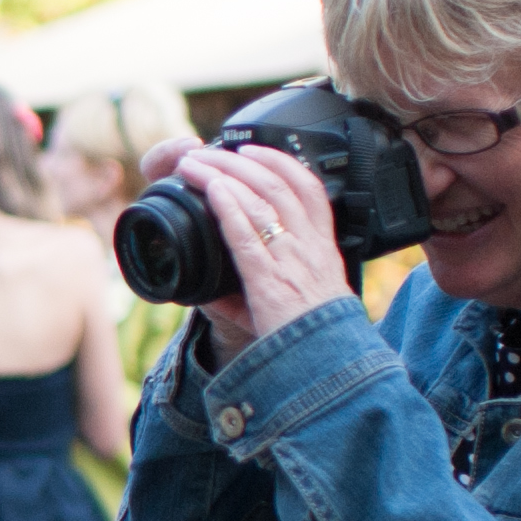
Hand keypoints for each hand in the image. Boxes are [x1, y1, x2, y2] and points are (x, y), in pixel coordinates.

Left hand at [173, 145, 353, 349]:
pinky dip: (228, 206)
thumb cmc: (310, 339)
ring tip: (196, 163)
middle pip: (281, 185)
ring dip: (224, 175)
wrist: (323, 370)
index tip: (256, 150)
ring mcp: (292, 262)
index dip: (283, 163)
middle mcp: (310, 248)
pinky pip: (247, 234)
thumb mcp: (294, 307)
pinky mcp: (270, 282)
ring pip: (262, 200)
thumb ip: (256, 293)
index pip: (310, 190)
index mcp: (321, 249)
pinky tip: (210, 190)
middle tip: (212, 150)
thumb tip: (206, 294)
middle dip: (242, 161)